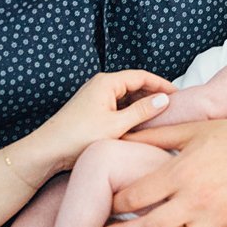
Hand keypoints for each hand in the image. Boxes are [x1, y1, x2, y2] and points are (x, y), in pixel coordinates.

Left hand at [37, 70, 175, 171]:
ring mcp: (95, 96)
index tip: (179, 95)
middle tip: (173, 108)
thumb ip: (142, 111)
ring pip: (127, 97)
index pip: (142, 76)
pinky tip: (140, 125)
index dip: (162, 84)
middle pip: (135, 85)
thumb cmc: (78, 136)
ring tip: (160, 118)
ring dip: (142, 105)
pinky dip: (131, 113)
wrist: (48, 150)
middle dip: (154, 95)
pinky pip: (118, 106)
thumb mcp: (116, 125)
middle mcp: (101, 84)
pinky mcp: (92, 109)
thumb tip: (164, 99)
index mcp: (107, 82)